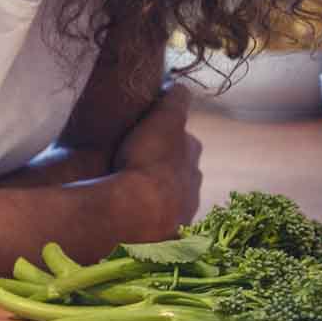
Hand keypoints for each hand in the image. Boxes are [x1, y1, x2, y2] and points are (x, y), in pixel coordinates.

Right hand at [112, 84, 203, 232]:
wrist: (137, 211)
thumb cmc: (148, 161)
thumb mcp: (163, 120)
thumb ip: (174, 102)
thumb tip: (180, 84)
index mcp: (192, 153)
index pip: (186, 140)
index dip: (169, 135)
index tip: (151, 134)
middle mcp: (193, 183)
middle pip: (181, 170)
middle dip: (165, 167)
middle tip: (139, 164)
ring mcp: (181, 211)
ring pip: (171, 197)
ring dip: (155, 194)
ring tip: (130, 193)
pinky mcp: (165, 235)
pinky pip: (156, 221)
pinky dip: (145, 215)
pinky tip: (128, 215)